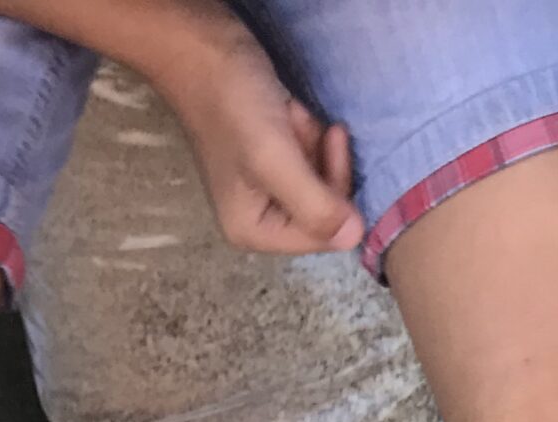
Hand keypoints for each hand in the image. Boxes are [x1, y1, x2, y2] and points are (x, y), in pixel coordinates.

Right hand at [155, 19, 363, 255]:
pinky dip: (307, 133)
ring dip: (315, 144)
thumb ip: (314, 205)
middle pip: (323, 210)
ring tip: (290, 115)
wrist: (202, 48)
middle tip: (306, 125)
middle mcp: (260, 218)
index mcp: (253, 231)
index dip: (337, 194)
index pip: (321, 235)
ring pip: (320, 181)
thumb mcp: (274, 159)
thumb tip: (354, 238)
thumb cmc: (233, 104)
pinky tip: (289, 112)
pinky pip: (309, 159)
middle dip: (322, 163)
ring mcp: (266, 190)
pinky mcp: (272, 160)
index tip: (331, 141)